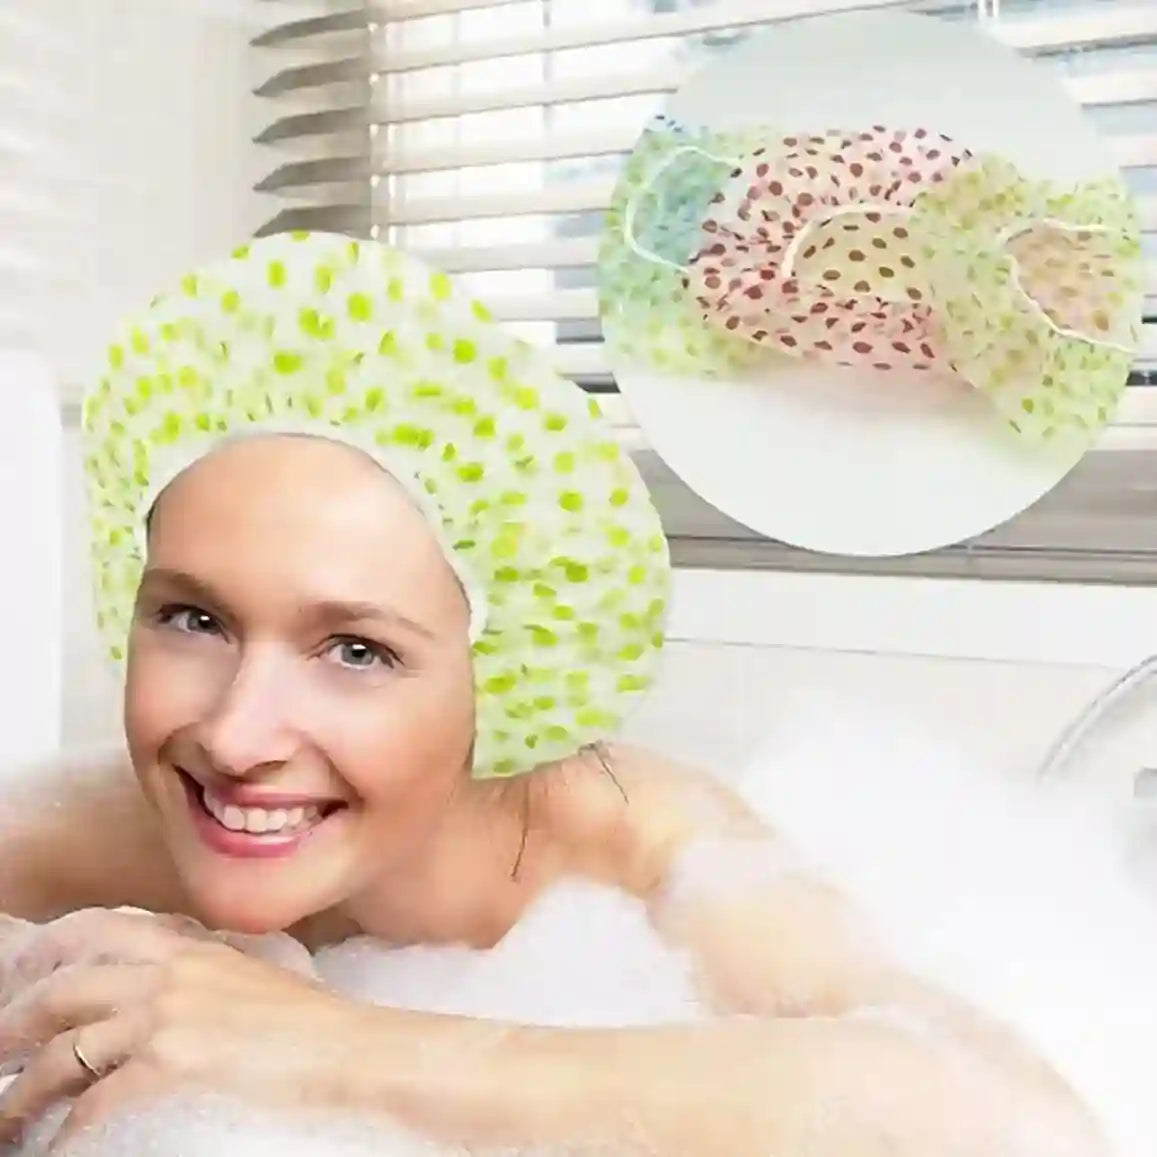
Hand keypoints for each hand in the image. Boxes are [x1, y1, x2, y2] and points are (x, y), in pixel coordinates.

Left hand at [0, 910, 352, 1150]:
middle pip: (61, 992)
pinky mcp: (170, 1065)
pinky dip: (67, 1132)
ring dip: (24, 1094)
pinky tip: (59, 1148)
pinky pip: (93, 1103)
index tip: (19, 974)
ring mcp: (166, 1017)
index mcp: (187, 946)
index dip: (46, 949)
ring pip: (65, 1052)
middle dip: (12, 1026)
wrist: (344, 1048)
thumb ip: (197, 969)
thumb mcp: (246, 973)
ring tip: (7, 1120)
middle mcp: (168, 973)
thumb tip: (155, 986)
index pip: (97, 929)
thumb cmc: (306, 1020)